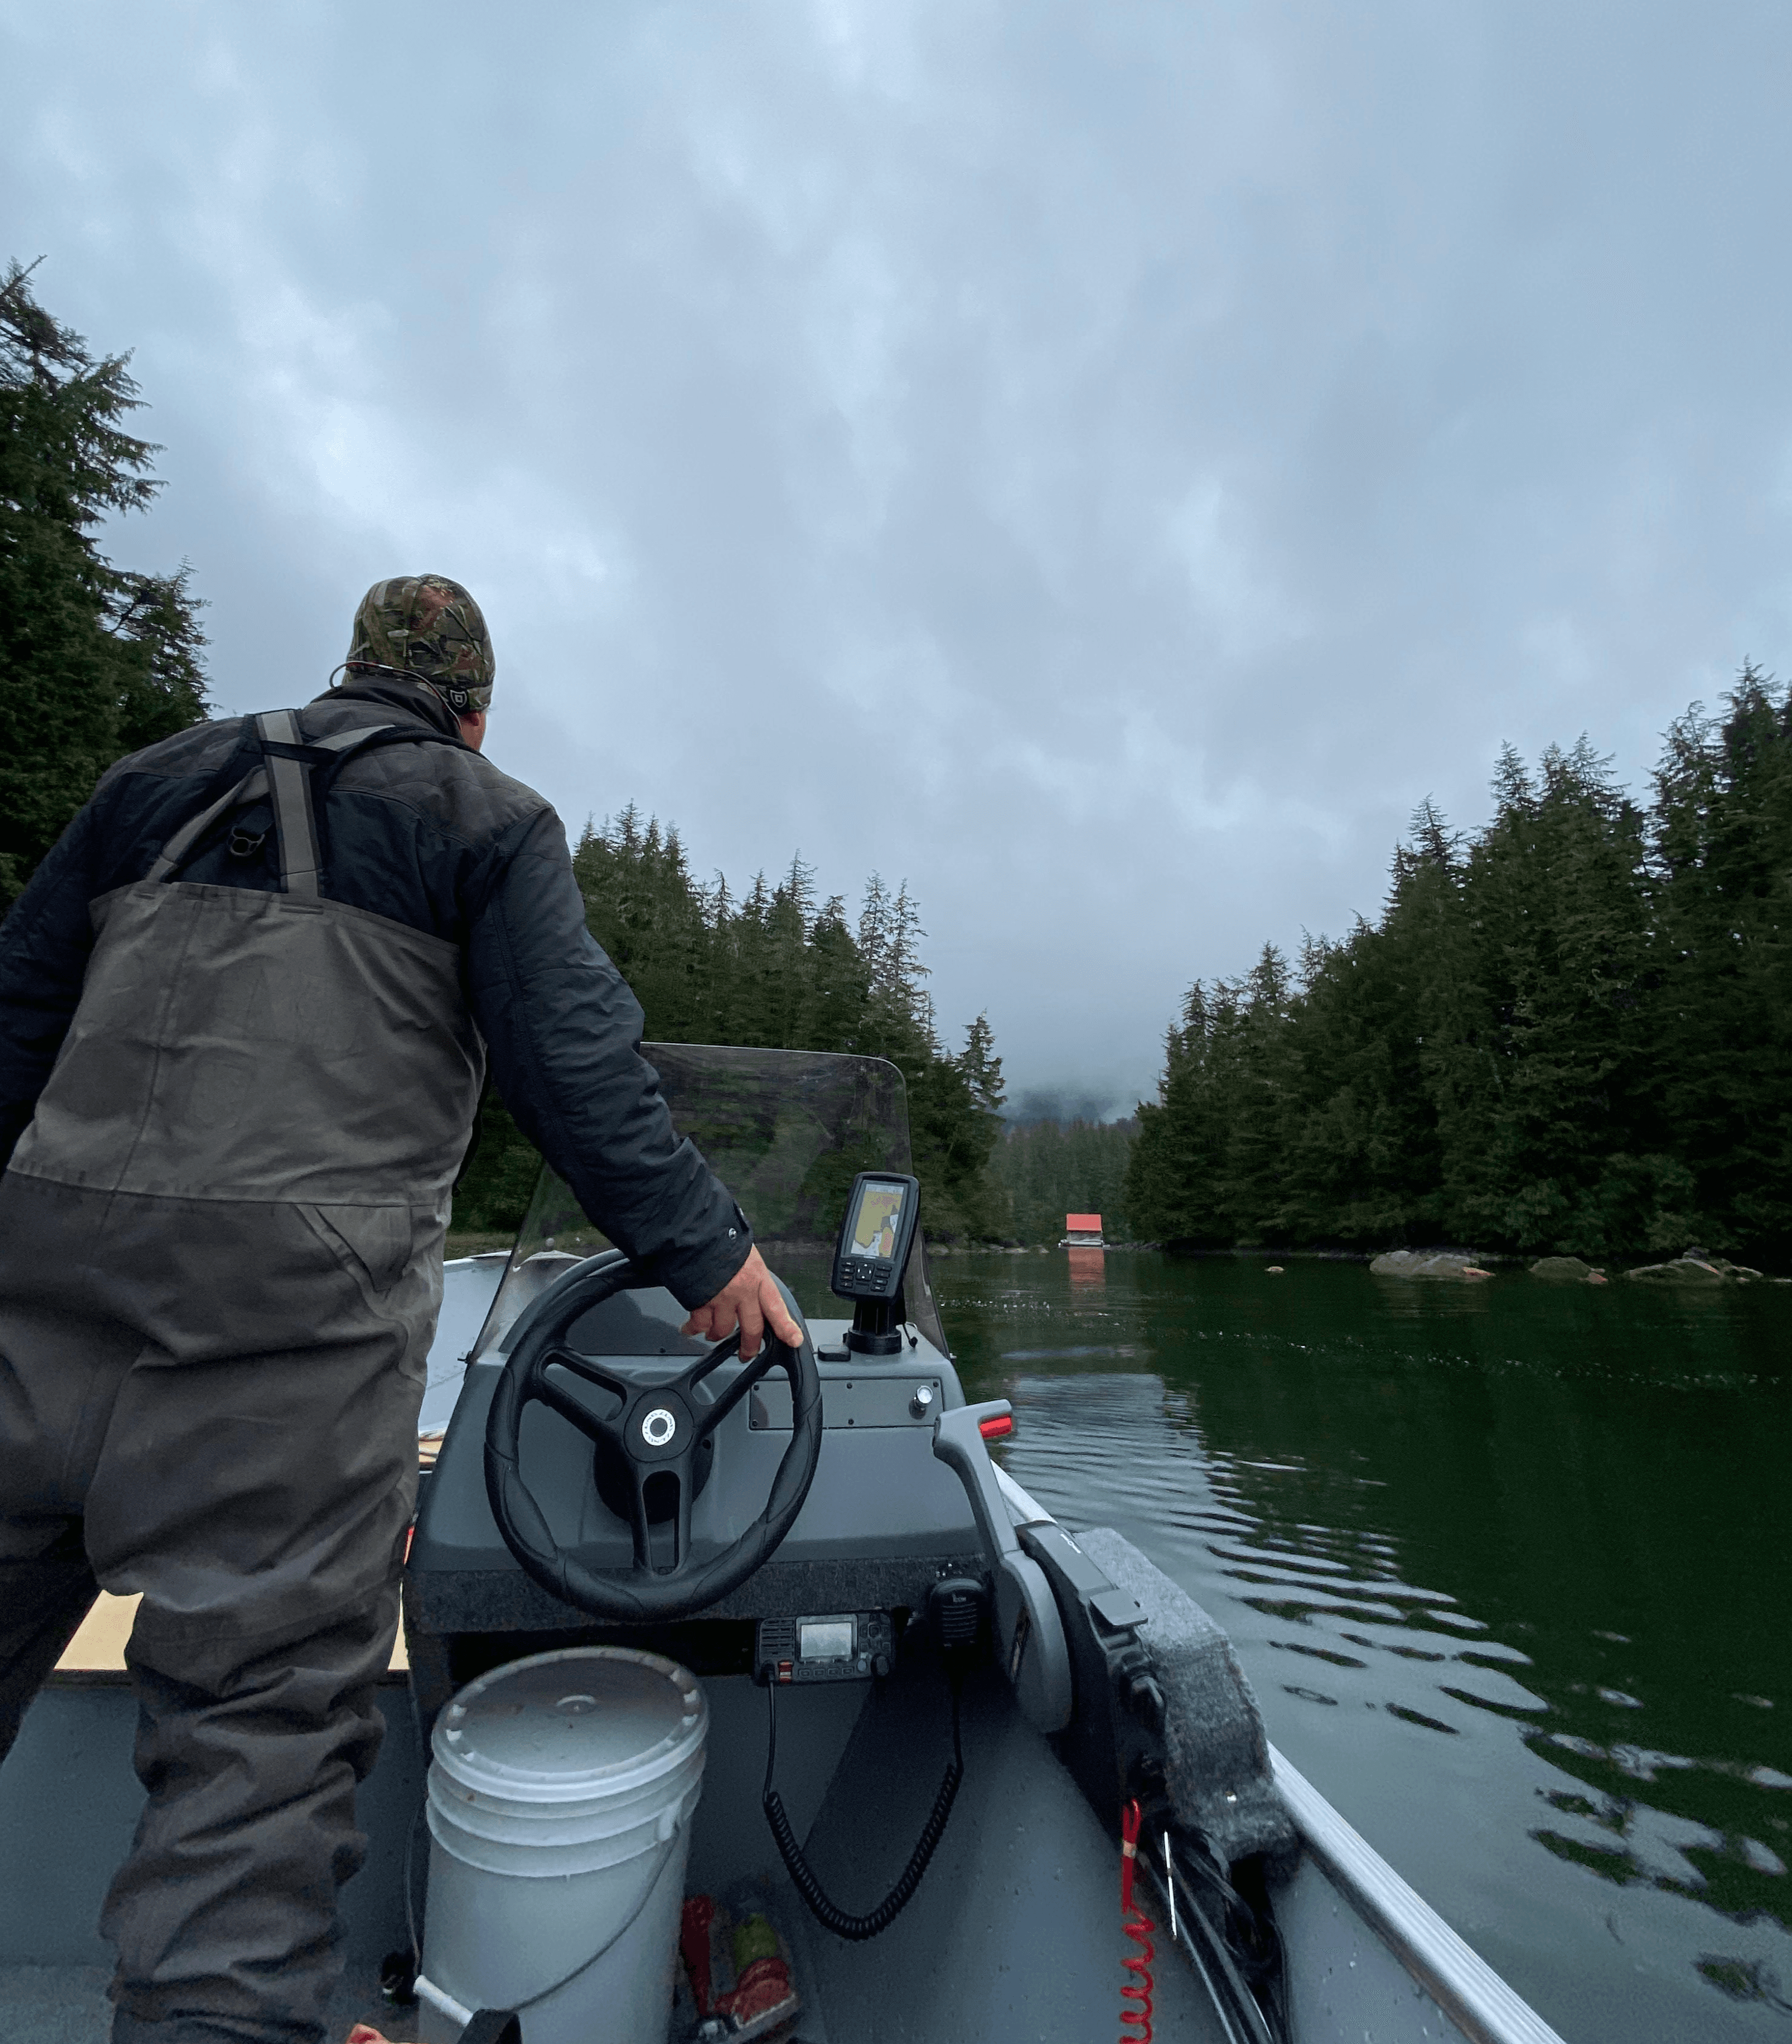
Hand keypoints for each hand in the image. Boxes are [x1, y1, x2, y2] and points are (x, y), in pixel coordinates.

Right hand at [682, 1245, 801, 1360]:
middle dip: (749, 1347)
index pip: (777, 1307)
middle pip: (751, 1329)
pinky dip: (693, 1329)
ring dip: (716, 1335)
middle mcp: (743, 1290)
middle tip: (746, 1354)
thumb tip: (752, 1290)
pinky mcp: (701, 1301)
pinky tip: (690, 1329)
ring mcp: (722, 1298)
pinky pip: (699, 1325)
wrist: (697, 1231)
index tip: (794, 1340)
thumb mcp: (747, 1256)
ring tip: (712, 1334)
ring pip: (723, 1330)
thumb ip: (751, 1277)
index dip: (786, 1327)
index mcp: (758, 1277)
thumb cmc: (722, 1238)